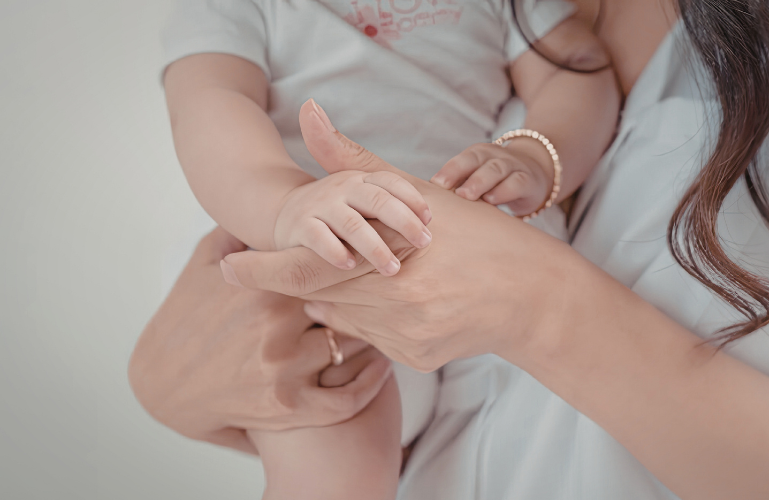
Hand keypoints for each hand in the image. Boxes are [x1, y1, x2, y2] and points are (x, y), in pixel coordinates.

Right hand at [128, 227, 393, 453]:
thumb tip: (264, 200)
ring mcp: (283, 371)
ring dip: (377, 337)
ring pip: (353, 348)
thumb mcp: (203, 263)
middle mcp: (276, 327)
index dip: (363, 258)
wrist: (159, 384)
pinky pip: (346, 399)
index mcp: (264, 288)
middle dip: (375, 297)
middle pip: (350, 306)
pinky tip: (382, 368)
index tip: (382, 253)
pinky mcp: (287, 410)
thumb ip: (237, 230)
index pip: (333, 267)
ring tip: (394, 323)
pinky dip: (371, 384)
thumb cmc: (184, 316)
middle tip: (398, 288)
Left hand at [218, 102, 576, 371]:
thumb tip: (307, 115)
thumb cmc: (480, 236)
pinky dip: (372, 318)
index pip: (305, 271)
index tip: (225, 265)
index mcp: (387, 262)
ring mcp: (405, 339)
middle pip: (320, 298)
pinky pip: (374, 339)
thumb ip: (355, 161)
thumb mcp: (418, 192)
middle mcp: (392, 307)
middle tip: (284, 268)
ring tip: (358, 273)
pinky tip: (395, 299)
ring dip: (338, 297)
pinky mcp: (417, 360)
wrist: (533, 295)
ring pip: (345, 319)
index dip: (260, 270)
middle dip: (299, 281)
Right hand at [274, 167, 431, 276]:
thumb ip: (392, 207)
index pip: (391, 183)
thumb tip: (435, 223)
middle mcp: (342, 187)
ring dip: (375, 246)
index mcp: (361, 179)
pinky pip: (319, 238)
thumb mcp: (363, 202)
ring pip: (352, 223)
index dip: (413, 200)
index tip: (431, 221)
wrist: (286, 215)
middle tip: (425, 243)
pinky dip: (336, 251)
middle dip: (404, 222)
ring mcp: (320, 205)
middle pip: (377, 199)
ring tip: (393, 268)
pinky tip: (350, 267)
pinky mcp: (300, 226)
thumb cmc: (338, 213)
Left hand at [431, 140, 553, 215]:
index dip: (449, 170)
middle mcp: (494, 156)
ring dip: (480, 182)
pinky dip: (504, 190)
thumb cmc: (495, 183)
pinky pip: (517, 182)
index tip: (435, 185)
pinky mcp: (528, 180)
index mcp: (477, 155)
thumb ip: (458, 187)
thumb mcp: (476, 181)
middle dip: (461, 174)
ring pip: (496, 170)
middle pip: (476, 161)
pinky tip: (492, 200)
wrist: (535, 175)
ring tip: (467, 196)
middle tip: (450, 191)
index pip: (461, 160)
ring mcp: (512, 166)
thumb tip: (428, 204)